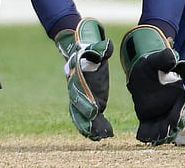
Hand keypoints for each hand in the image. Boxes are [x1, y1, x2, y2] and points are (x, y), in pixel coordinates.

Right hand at [55, 18, 114, 139]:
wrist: (81, 55)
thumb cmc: (90, 52)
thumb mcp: (95, 49)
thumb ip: (101, 49)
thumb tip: (108, 45)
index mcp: (78, 80)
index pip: (81, 94)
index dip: (86, 103)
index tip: (94, 111)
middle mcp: (77, 93)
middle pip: (80, 110)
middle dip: (87, 122)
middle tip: (96, 132)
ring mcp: (80, 100)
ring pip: (82, 118)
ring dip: (89, 129)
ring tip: (98, 138)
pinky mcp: (88, 104)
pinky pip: (87, 119)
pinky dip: (92, 128)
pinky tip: (99, 136)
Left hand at [120, 24, 184, 144]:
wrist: (139, 72)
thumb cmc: (151, 65)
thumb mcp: (156, 60)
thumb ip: (165, 58)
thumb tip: (173, 59)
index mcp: (177, 95)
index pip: (180, 108)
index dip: (177, 115)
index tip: (173, 120)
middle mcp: (170, 107)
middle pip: (170, 122)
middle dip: (166, 128)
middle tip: (161, 132)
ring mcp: (158, 114)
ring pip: (159, 128)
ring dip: (156, 134)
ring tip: (150, 137)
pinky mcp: (147, 119)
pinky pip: (147, 129)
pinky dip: (145, 135)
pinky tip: (141, 137)